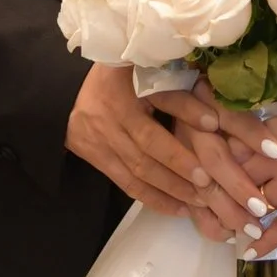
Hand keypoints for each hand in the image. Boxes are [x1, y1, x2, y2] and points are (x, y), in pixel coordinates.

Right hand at [66, 65, 246, 224]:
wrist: (63, 96)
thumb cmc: (115, 77)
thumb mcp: (141, 68)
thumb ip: (173, 82)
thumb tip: (213, 101)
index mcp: (124, 85)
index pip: (159, 97)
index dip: (186, 110)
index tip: (213, 123)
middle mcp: (111, 115)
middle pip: (148, 143)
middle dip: (180, 163)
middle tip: (210, 179)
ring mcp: (102, 140)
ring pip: (139, 169)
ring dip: (172, 187)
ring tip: (201, 199)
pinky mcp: (98, 160)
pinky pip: (128, 184)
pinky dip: (154, 198)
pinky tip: (179, 208)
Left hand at [198, 63, 276, 245]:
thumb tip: (259, 138)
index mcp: (274, 131)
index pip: (227, 145)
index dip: (207, 158)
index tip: (193, 167)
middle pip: (232, 179)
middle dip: (215, 193)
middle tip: (200, 206)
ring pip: (252, 206)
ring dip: (235, 220)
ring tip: (221, 230)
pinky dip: (261, 243)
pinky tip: (247, 251)